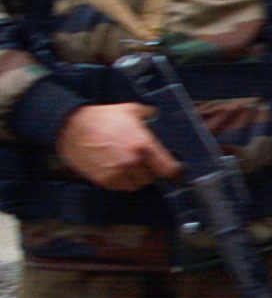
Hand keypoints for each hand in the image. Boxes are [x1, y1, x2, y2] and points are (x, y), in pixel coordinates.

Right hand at [55, 103, 180, 191]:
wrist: (72, 128)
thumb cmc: (102, 117)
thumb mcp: (130, 110)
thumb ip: (149, 115)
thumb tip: (158, 116)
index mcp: (143, 145)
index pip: (168, 169)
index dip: (174, 171)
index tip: (174, 170)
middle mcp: (132, 162)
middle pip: (152, 178)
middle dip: (151, 171)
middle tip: (146, 163)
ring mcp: (117, 173)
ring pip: (137, 185)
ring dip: (137, 178)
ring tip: (131, 167)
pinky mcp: (103, 180)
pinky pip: (120, 187)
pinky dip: (122, 182)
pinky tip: (118, 170)